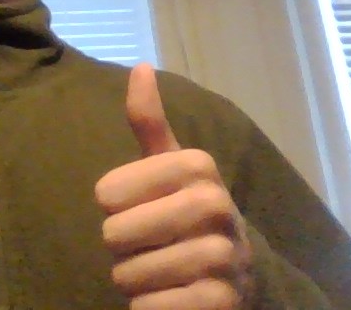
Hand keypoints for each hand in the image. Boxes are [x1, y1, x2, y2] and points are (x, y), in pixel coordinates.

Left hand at [95, 63, 252, 309]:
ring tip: (153, 271)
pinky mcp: (221, 303)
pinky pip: (153, 308)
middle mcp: (217, 206)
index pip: (109, 192)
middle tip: (143, 245)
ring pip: (132, 274)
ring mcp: (224, 257)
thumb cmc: (189, 212)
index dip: (111, 205)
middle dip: (120, 247)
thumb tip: (140, 65)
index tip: (134, 206)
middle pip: (116, 233)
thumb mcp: (170, 166)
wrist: (241, 275)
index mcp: (199, 167)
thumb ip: (150, 124)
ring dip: (132, 280)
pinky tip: (164, 297)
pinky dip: (147, 308)